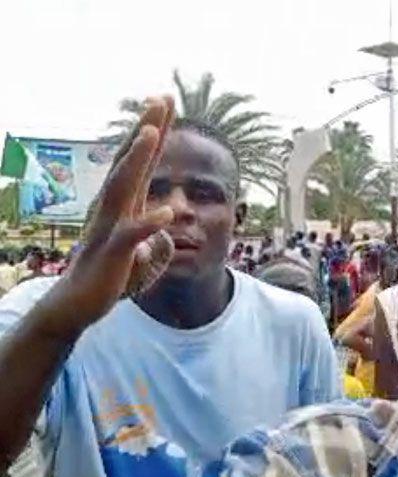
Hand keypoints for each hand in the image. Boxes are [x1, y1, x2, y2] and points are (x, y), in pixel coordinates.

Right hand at [41, 97, 175, 337]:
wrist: (77, 305)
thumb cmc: (108, 276)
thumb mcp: (140, 253)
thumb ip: (154, 236)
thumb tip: (166, 231)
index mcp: (124, 204)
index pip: (142, 162)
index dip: (154, 132)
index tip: (165, 101)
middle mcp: (114, 208)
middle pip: (131, 163)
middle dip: (146, 130)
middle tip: (160, 99)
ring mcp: (110, 227)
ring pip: (123, 187)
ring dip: (136, 159)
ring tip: (152, 133)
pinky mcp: (112, 253)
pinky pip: (131, 235)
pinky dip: (149, 222)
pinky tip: (169, 211)